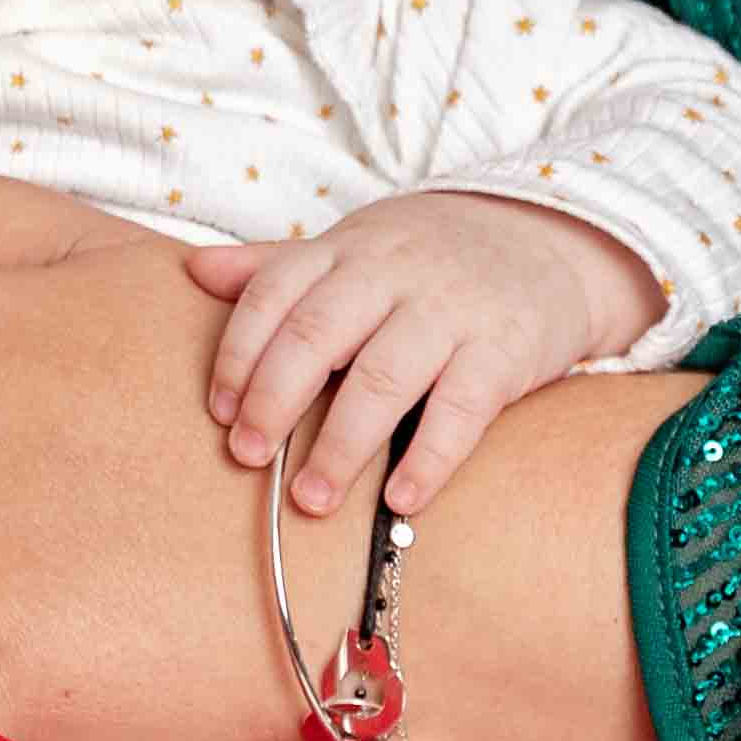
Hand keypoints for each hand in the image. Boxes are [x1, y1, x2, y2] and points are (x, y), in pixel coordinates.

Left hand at [182, 191, 663, 517]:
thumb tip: (192, 270)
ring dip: (341, 445)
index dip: (239, 352)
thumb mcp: (354, 248)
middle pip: (319, 333)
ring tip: (311, 499)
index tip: (219, 411)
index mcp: (348, 250)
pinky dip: (429, 458)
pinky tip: (400, 498)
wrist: (548, 240)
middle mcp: (394, 274)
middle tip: (247, 457)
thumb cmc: (429, 258)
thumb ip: (274, 264)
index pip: (277, 292)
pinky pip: (462, 409)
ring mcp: (451, 311)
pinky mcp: (504, 351)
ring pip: (384, 377)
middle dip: (274, 400)